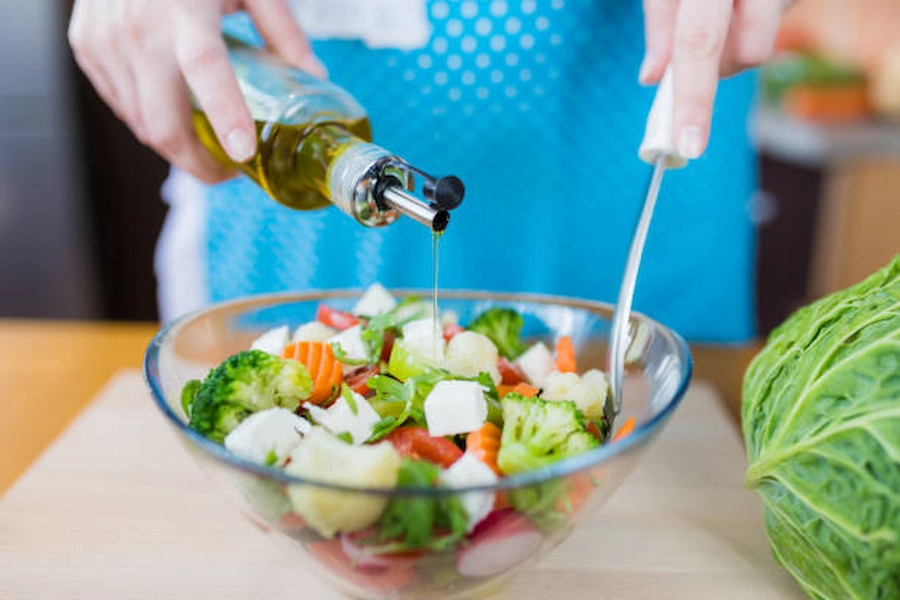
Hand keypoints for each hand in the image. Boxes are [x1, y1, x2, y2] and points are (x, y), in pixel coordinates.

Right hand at [68, 0, 324, 182]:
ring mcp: (106, 40)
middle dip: (198, 164)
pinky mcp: (86, 47)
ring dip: (174, 147)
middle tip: (226, 173)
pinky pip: (121, 105)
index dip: (225, 115)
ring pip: (141, 124)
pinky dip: (147, 121)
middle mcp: (140, 29)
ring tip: (202, 144)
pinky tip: (169, 111)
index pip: (206, 69)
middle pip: (164, 122)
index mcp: (186, 11)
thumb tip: (315, 78)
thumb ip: (283, 30)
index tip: (243, 155)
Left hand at [640, 0, 790, 158]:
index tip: (689, 146)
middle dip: (714, 82)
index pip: (698, 45)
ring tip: (725, 13)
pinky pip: (774, 28)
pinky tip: (747, 3)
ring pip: (759, 49)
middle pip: (744, 54)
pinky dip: (755, 26)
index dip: (693, 100)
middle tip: (696, 80)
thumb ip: (661, 22)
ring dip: (735, 50)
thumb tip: (651, 78)